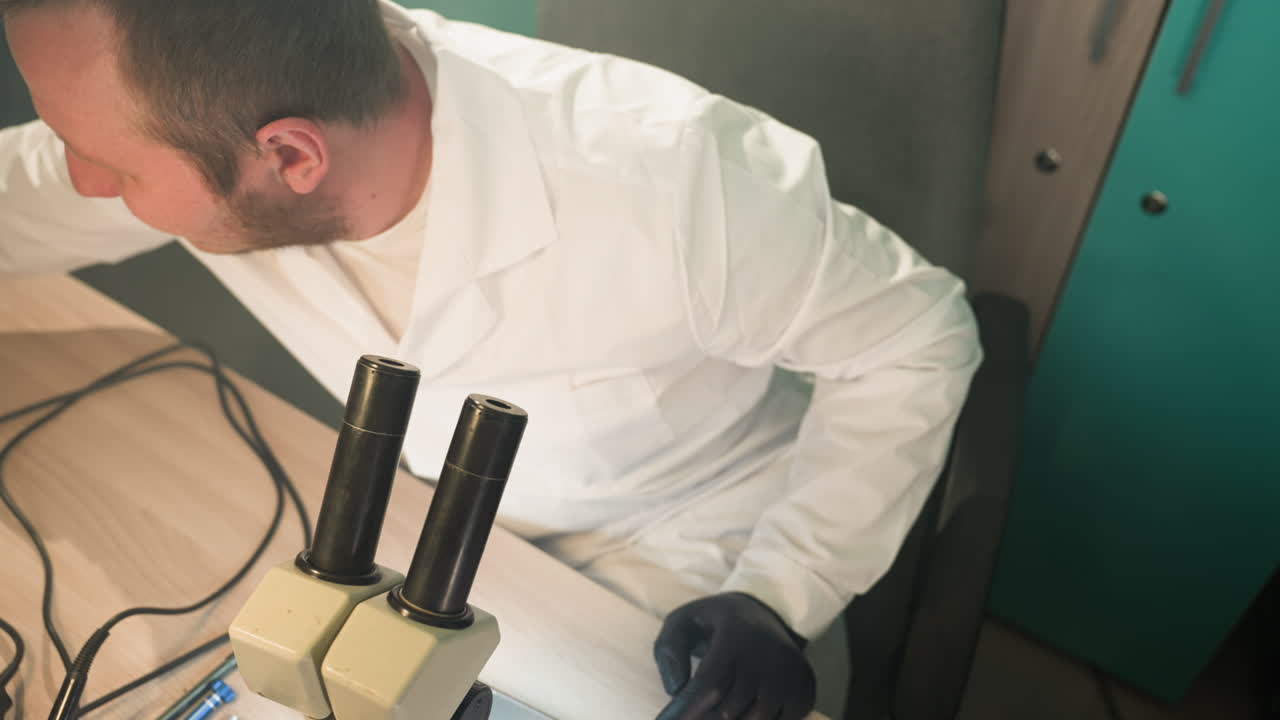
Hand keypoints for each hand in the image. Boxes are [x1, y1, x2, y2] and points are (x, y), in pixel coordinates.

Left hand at [653, 592, 815, 719]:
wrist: (769, 611)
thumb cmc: (719, 622)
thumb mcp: (685, 620)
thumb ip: (668, 649)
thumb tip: (676, 688)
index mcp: (735, 634)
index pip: (711, 683)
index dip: (690, 709)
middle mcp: (768, 654)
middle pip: (733, 708)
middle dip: (710, 718)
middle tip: (700, 713)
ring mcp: (791, 671)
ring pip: (758, 718)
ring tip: (723, 710)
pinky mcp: (805, 685)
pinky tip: (751, 708)